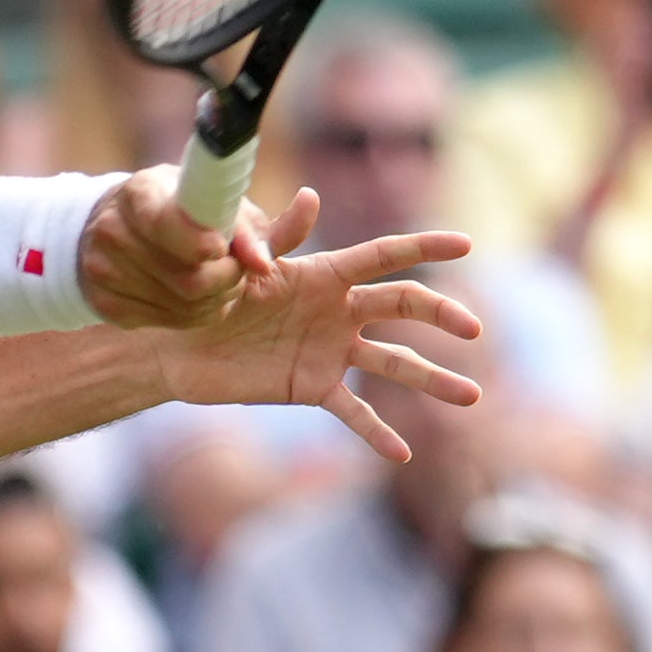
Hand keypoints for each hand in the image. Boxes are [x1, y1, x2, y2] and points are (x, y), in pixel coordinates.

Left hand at [125, 183, 487, 465]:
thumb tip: (311, 197)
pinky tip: (403, 454)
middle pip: (401, 308)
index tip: (466, 245)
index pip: (384, 256)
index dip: (424, 247)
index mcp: (324, 273)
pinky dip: (376, 433)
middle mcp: (337, 310)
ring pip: (394, 364)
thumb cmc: (206, 293)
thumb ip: (275, 239)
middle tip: (474, 330)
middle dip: (440, 316)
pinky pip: (353, 412)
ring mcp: (330, 351)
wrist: (177, 342)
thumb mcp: (238, 265)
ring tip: (472, 397)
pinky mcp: (313, 387)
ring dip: (433, 380)